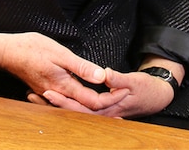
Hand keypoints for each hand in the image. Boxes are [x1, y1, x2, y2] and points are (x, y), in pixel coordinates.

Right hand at [0, 30, 123, 110]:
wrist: (6, 52)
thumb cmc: (31, 49)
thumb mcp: (60, 53)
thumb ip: (81, 67)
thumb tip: (101, 77)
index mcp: (64, 85)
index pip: (93, 100)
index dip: (110, 97)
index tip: (124, 90)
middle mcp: (58, 94)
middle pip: (86, 107)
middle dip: (106, 104)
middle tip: (122, 98)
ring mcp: (51, 93)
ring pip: (76, 104)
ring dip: (94, 102)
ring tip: (110, 97)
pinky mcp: (46, 88)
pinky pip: (66, 99)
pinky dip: (80, 98)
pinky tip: (86, 94)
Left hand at [33, 67, 174, 118]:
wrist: (156, 97)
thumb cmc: (146, 89)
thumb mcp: (134, 81)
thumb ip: (119, 79)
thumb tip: (105, 74)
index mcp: (108, 108)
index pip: (80, 107)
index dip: (64, 100)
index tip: (48, 91)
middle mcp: (101, 114)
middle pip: (71, 112)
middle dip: (52, 104)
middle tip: (32, 94)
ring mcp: (100, 112)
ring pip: (73, 111)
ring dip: (54, 105)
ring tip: (33, 95)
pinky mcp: (99, 108)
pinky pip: (79, 107)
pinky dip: (64, 102)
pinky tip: (51, 96)